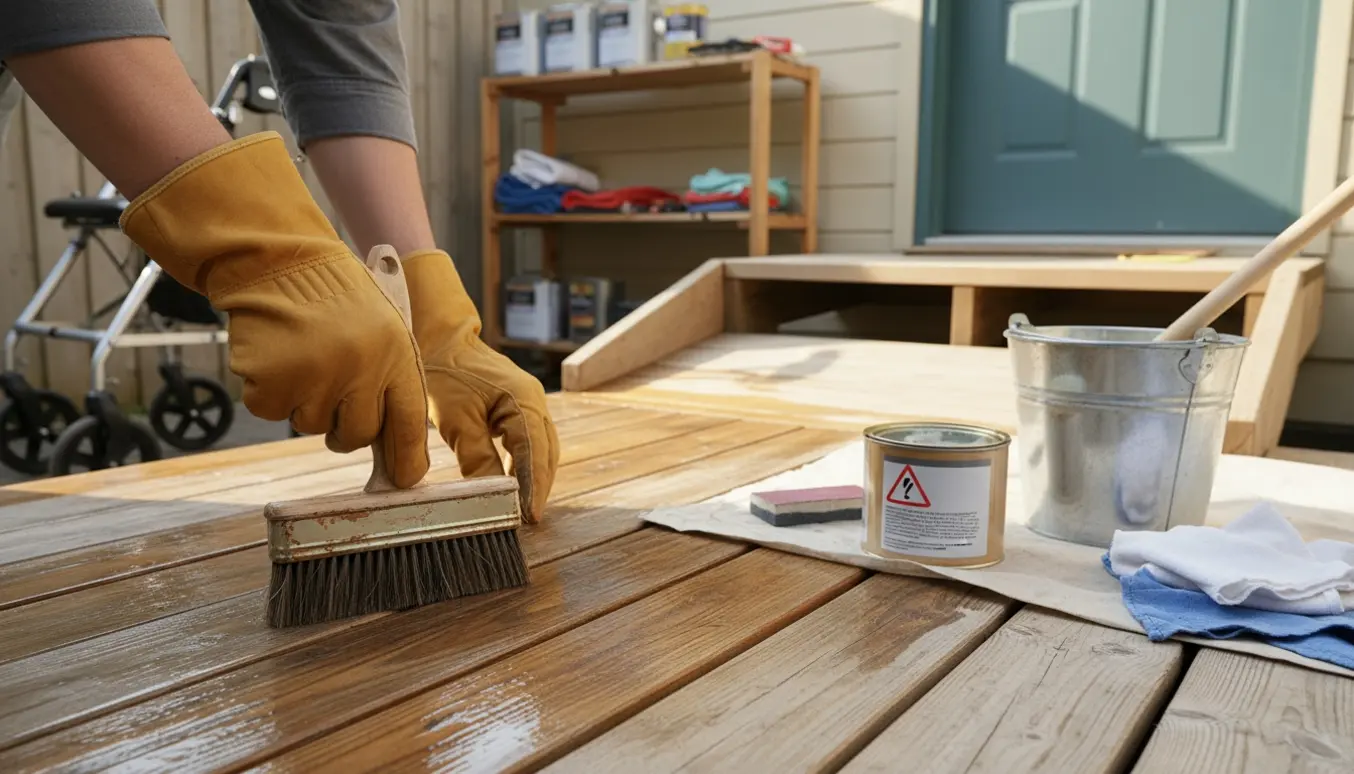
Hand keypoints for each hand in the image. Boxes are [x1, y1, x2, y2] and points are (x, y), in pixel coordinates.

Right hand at [119, 132, 430, 486]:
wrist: (279, 262)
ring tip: (305, 357)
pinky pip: (273, 411)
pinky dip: (271, 392)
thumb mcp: (383, 330)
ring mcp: (314, 377)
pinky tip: (277, 356)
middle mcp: (360, 369)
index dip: (407, 458)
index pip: (409, 421)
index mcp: (395, 354)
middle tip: (333, 392)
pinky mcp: (271, 382)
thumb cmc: (335, 299)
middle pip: (356, 436)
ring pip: (311, 426)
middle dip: (345, 427)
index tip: (405, 480)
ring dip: (305, 403)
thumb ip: (390, 382)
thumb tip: (398, 453)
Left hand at [402, 249, 558, 521]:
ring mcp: (530, 402)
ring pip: (542, 450)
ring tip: (523, 508)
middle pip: (547, 455)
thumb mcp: (456, 420)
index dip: (532, 490)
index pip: (535, 456)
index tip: (527, 518)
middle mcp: (535, 402)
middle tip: (527, 520)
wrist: (438, 336)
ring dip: (534, 478)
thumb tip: (492, 498)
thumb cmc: (444, 372)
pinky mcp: (519, 405)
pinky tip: (513, 482)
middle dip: (538, 488)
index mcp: (525, 403)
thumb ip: (477, 459)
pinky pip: (530, 442)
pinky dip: (525, 464)